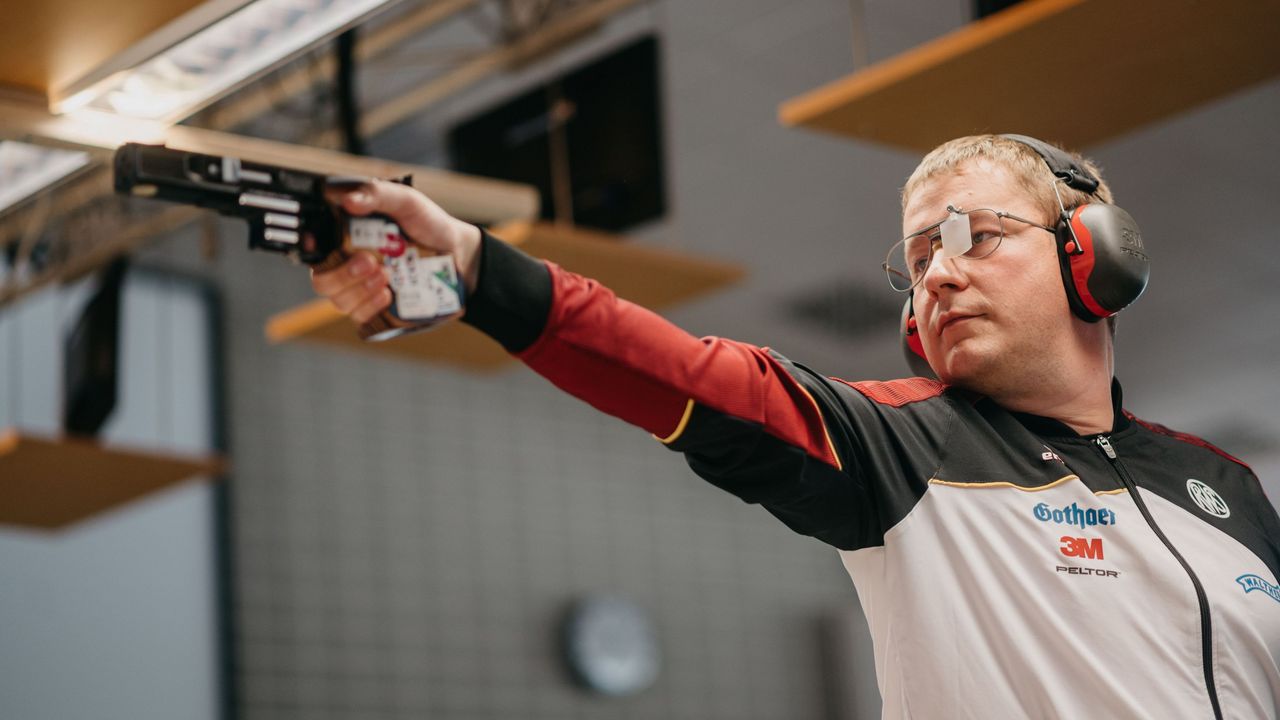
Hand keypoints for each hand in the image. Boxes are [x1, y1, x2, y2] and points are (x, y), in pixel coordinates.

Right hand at [311, 179, 482, 323]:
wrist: (459, 254)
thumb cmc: (429, 224)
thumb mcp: (406, 201)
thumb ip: (378, 195)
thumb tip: (349, 200)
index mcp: (347, 236)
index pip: (313, 248)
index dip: (310, 250)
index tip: (325, 247)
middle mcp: (349, 263)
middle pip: (322, 279)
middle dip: (342, 274)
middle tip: (370, 262)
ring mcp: (362, 288)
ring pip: (338, 300)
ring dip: (359, 290)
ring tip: (385, 276)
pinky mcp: (377, 308)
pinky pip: (359, 316)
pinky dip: (370, 306)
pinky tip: (388, 294)